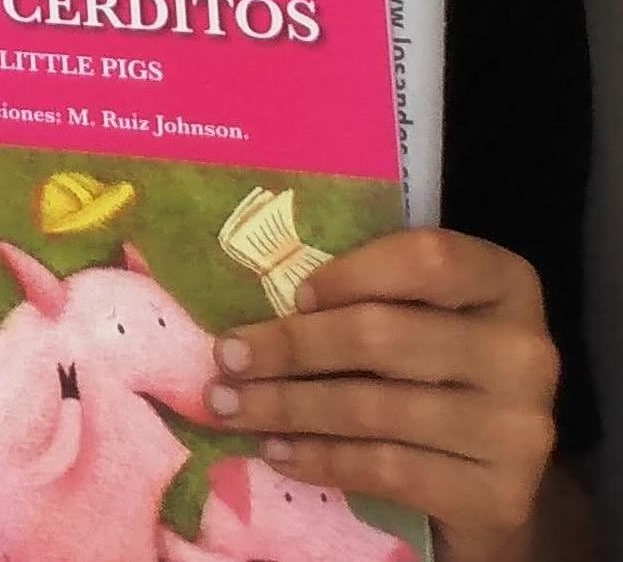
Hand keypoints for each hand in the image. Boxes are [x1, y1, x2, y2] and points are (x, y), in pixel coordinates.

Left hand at [209, 229, 559, 554]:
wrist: (490, 473)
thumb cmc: (431, 371)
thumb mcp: (414, 315)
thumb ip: (363, 295)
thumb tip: (252, 303)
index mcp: (505, 285)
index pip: (429, 259)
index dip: (353, 272)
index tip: (291, 293)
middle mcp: (526, 353)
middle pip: (383, 336)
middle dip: (289, 348)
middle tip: (225, 359)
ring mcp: (520, 429)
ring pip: (373, 408)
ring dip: (285, 408)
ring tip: (228, 408)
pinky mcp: (500, 493)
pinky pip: (388, 470)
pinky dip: (321, 460)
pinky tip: (276, 452)